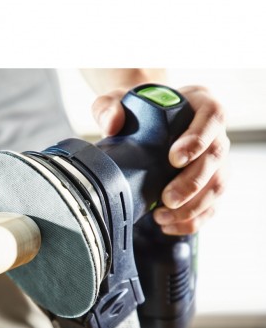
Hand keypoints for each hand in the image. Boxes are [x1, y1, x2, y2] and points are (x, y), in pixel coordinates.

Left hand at [92, 85, 229, 234]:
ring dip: (193, 207)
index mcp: (199, 104)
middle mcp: (214, 132)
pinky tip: (168, 225)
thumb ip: (109, 107)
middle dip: (192, 183)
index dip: (198, 139)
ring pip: (217, 185)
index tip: (174, 158)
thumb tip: (111, 123)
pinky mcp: (210, 184)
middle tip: (167, 199)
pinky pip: (211, 206)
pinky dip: (192, 220)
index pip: (212, 116)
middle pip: (216, 157)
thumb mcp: (118, 101)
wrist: (142, 124)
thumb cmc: (136, 110)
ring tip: (162, 217)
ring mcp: (216, 160)